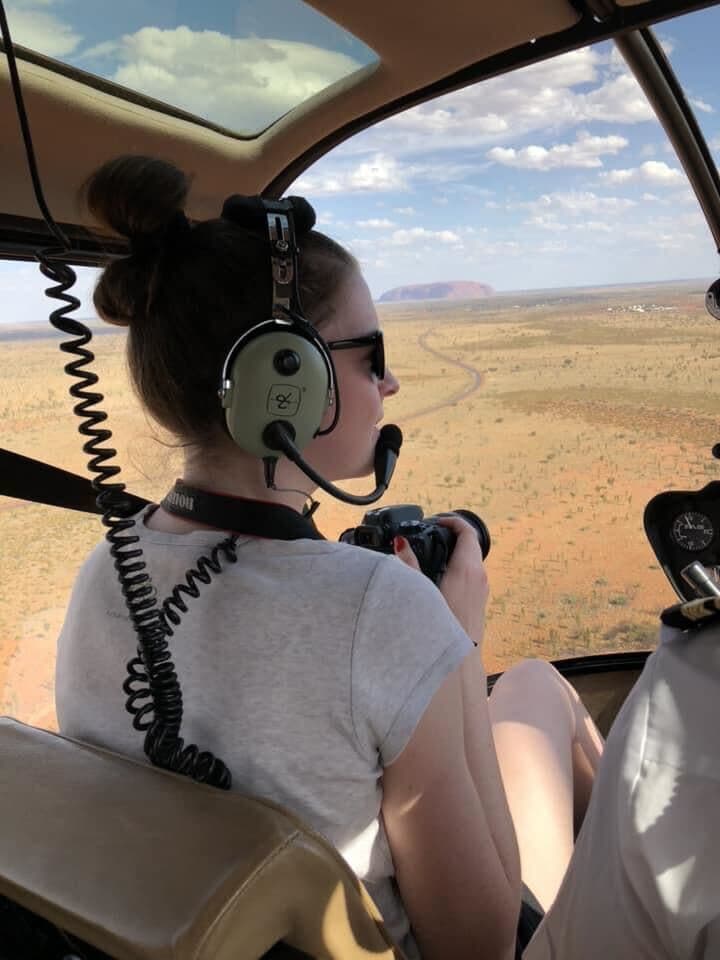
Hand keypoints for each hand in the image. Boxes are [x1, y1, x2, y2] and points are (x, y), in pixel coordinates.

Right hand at [393, 513, 488, 648]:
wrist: (459, 662)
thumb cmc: (440, 627)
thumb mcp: (421, 592)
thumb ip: (409, 565)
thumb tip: (400, 542)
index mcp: (468, 569)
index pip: (467, 532)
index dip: (453, 521)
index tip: (437, 521)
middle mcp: (480, 576)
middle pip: (470, 544)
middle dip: (452, 535)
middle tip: (431, 534)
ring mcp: (483, 589)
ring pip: (472, 559)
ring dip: (455, 552)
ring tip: (432, 553)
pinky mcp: (481, 600)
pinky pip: (472, 574)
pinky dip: (459, 566)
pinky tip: (439, 577)